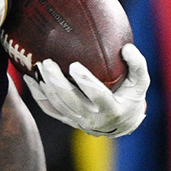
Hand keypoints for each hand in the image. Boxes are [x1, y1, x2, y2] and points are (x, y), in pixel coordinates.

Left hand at [22, 43, 148, 136]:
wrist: (122, 123)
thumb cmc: (131, 96)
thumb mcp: (141, 82)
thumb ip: (137, 64)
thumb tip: (126, 47)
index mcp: (112, 108)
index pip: (96, 95)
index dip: (85, 81)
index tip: (74, 65)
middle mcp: (93, 118)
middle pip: (70, 100)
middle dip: (57, 82)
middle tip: (47, 62)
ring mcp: (78, 121)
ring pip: (57, 104)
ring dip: (45, 86)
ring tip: (38, 66)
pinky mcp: (67, 120)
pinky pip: (49, 109)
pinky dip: (38, 95)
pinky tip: (29, 79)